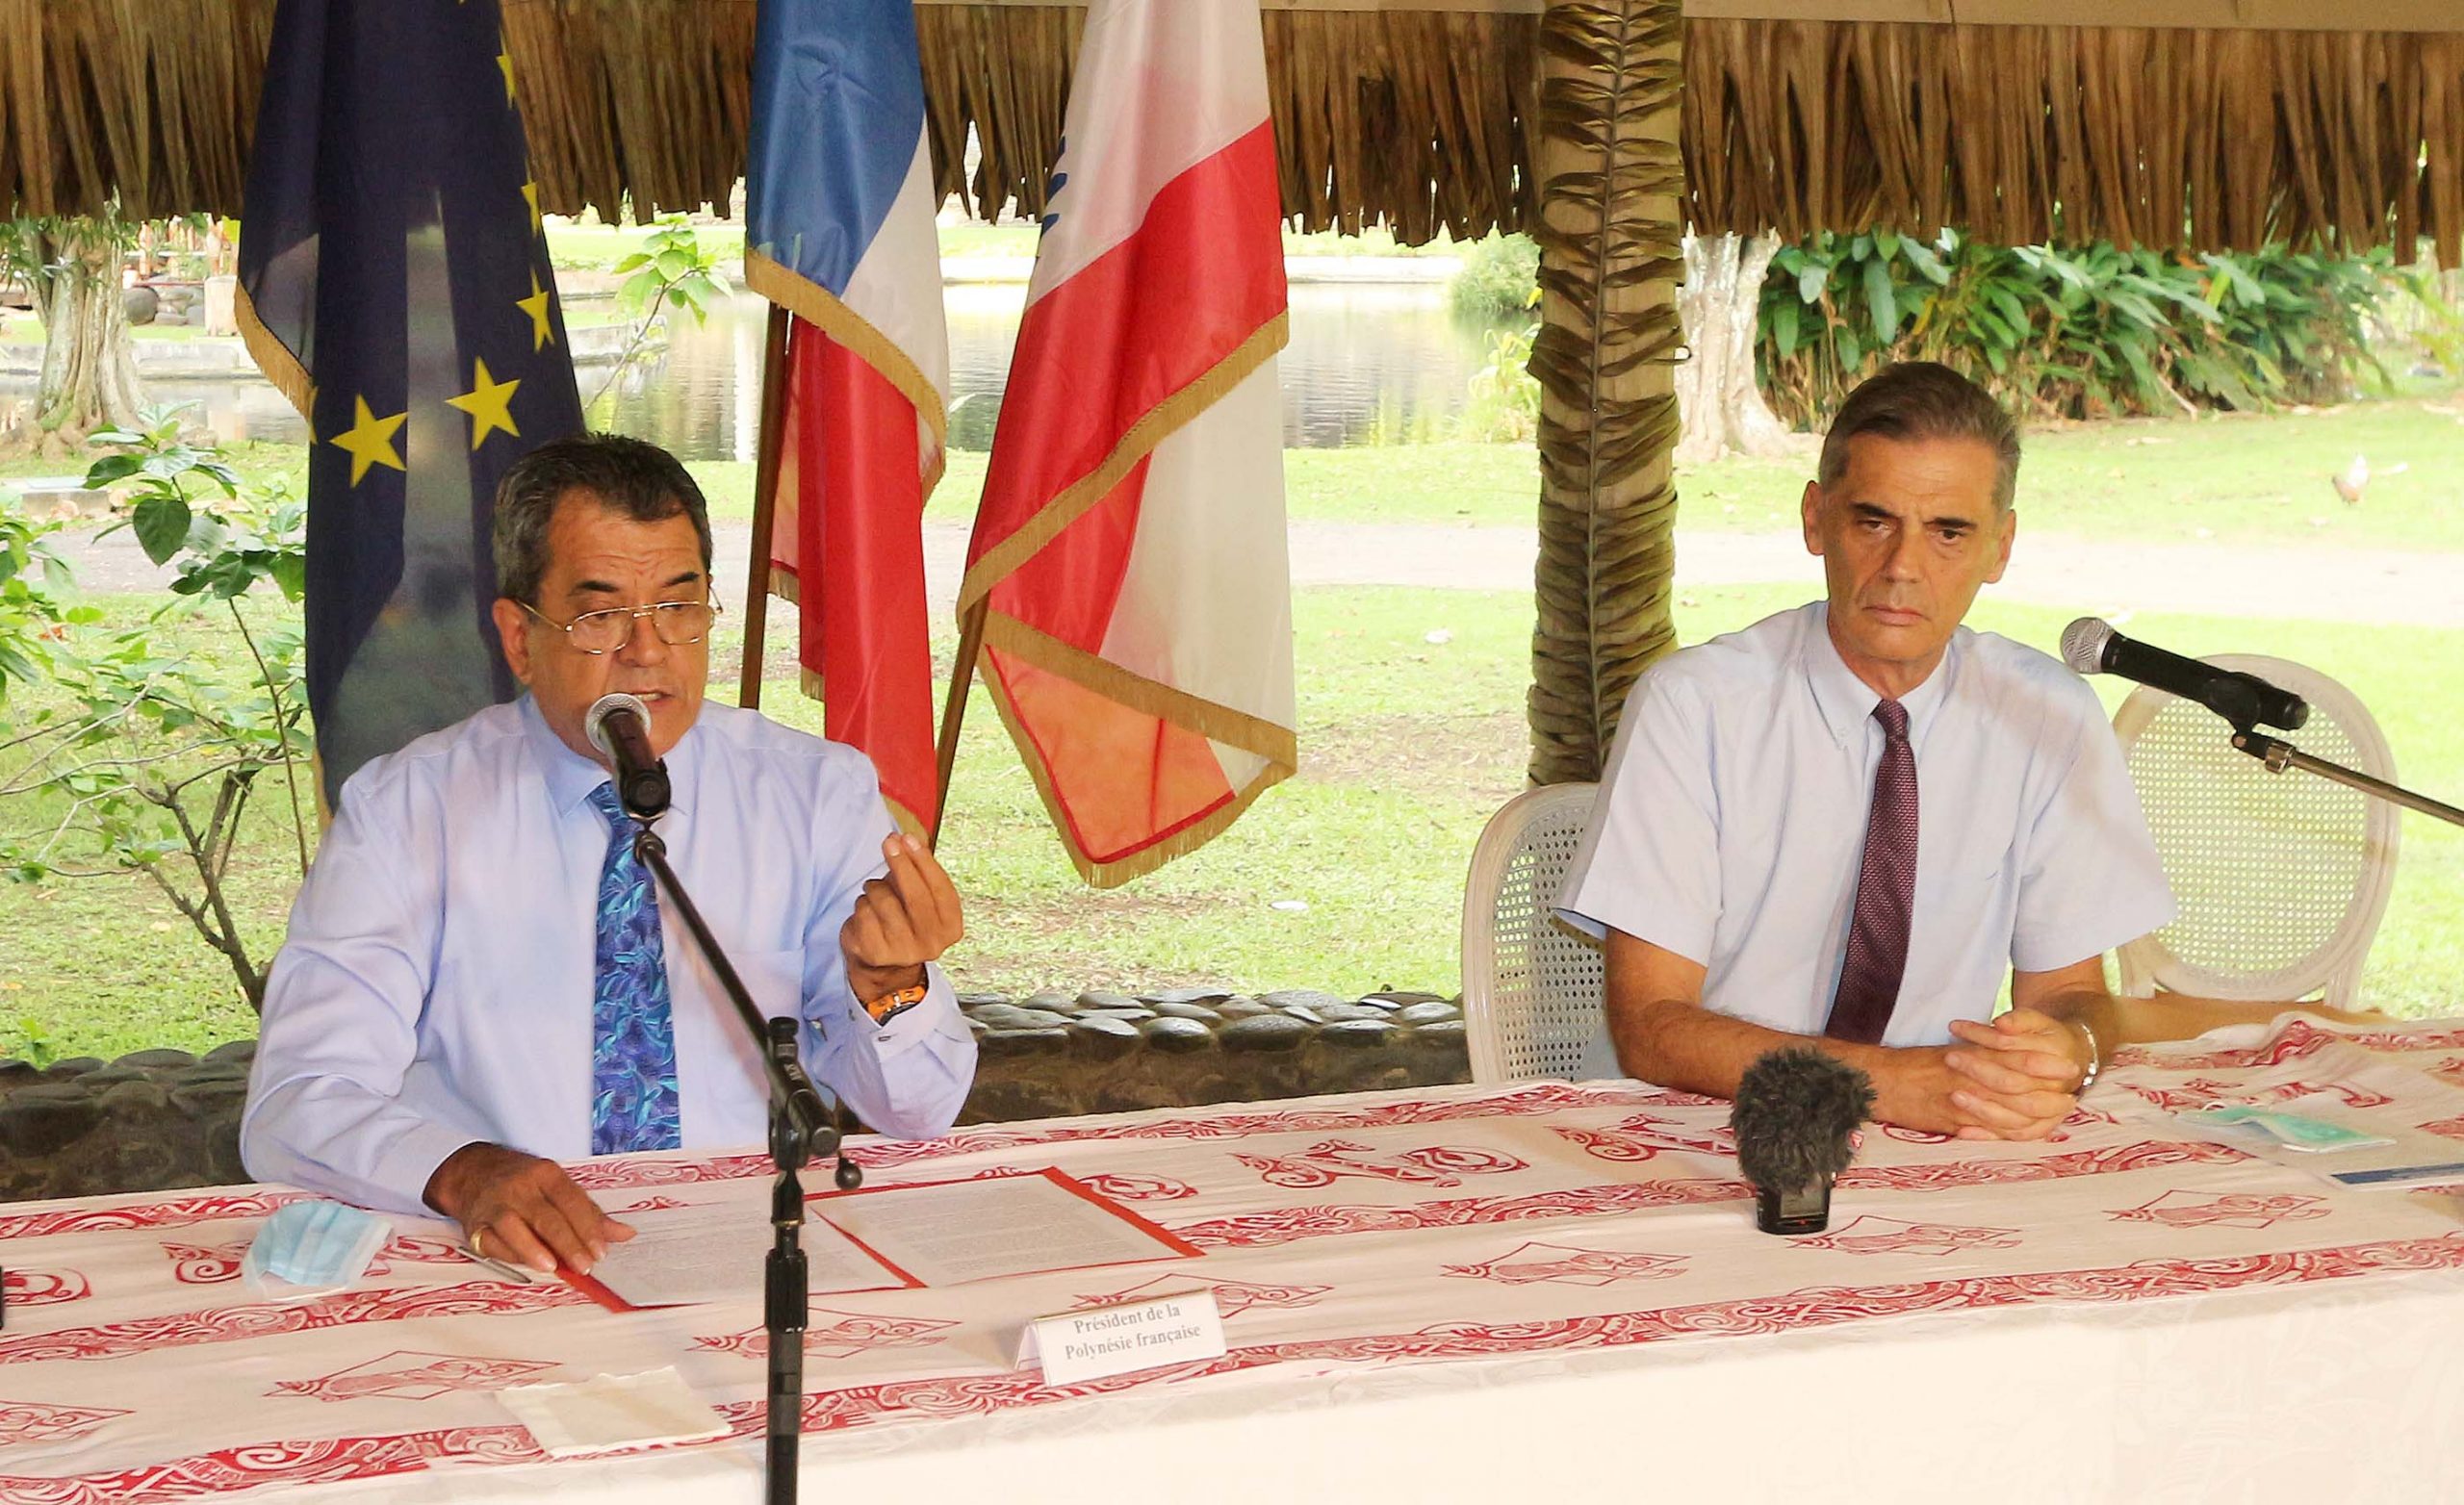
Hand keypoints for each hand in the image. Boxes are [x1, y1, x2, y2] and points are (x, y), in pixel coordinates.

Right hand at [423, 1142, 633, 1274]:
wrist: (474, 1170)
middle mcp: (519, 1186)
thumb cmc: (524, 1182)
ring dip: (533, 1249)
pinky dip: (509, 1255)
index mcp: (546, 1173)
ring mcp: (495, 1204)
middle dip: (567, 1243)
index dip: (588, 1227)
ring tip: (553, 1267)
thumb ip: (589, 1212)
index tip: (601, 1251)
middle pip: (546, 1216)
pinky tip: (526, 1264)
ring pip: (513, 1227)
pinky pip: (490, 1242)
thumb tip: (624, 1234)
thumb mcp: (557, 1185)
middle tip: (585, 1265)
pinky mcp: (475, 1224)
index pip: (571, 1200)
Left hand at [841, 832, 964, 1005]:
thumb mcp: (920, 897)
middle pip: (916, 896)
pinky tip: (866, 913)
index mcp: (951, 928)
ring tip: (876, 894)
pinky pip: (863, 912)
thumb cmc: (905, 920)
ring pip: (884, 900)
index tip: (909, 838)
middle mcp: (932, 944)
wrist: (885, 967)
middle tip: (889, 842)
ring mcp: (903, 951)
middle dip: (901, 864)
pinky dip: (861, 905)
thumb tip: (907, 839)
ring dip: (875, 888)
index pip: (941, 889)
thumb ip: (919, 871)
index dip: (924, 862)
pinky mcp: (875, 953)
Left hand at [1938, 1009, 2090, 1140]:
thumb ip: (2020, 1020)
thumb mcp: (2037, 1022)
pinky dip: (1987, 1136)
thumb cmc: (2046, 1037)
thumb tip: (2000, 1023)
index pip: (2023, 1059)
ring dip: (1980, 1109)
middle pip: (2014, 1087)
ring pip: (2014, 1118)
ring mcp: (2049, 1113)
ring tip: (1953, 1096)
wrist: (2070, 1060)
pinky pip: (2013, 1137)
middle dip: (1979, 1073)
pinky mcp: (2037, 1127)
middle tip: (1950, 1058)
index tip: (1956, 1038)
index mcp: (2058, 1062)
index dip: (1988, 1048)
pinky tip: (1962, 1132)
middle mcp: (2056, 1091)